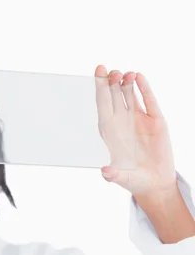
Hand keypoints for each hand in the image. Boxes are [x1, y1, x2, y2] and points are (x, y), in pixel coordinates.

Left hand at [95, 65, 177, 200]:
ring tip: (125, 74)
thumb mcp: (122, 178)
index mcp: (110, 132)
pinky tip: (139, 78)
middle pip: (114, 95)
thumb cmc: (133, 179)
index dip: (99, 87)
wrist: (154, 183)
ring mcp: (138, 119)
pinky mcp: (155, 121)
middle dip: (111, 82)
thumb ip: (114, 175)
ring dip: (126, 82)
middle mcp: (122, 122)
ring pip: (130, 94)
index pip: (103, 104)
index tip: (98, 70)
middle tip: (110, 71)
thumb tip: (105, 172)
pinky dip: (144, 89)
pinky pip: (149, 101)